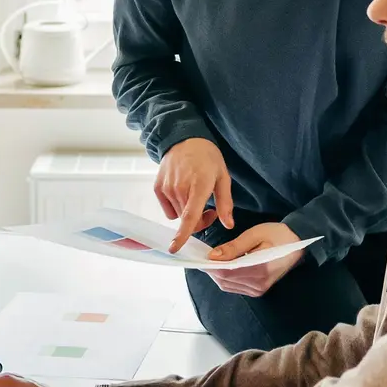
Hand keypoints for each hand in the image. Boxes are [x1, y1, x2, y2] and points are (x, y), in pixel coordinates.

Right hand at [155, 138, 233, 252]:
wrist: (185, 138)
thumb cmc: (207, 158)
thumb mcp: (223, 177)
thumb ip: (225, 203)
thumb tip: (228, 225)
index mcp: (198, 186)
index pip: (189, 216)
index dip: (183, 235)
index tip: (175, 248)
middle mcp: (179, 188)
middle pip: (187, 220)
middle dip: (200, 220)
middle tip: (210, 208)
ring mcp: (166, 188)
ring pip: (177, 215)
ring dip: (187, 213)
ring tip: (195, 196)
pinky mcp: (157, 187)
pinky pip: (167, 209)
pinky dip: (176, 206)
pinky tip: (183, 191)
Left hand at [206, 222, 304, 296]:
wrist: (298, 243)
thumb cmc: (278, 235)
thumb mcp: (255, 235)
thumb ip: (233, 247)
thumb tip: (213, 256)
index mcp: (260, 269)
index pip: (227, 273)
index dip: (210, 266)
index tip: (199, 257)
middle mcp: (259, 283)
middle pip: (225, 281)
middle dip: (211, 269)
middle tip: (202, 256)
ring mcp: (259, 289)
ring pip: (228, 285)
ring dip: (217, 274)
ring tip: (212, 259)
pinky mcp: (258, 290)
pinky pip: (235, 286)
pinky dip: (226, 277)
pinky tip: (223, 266)